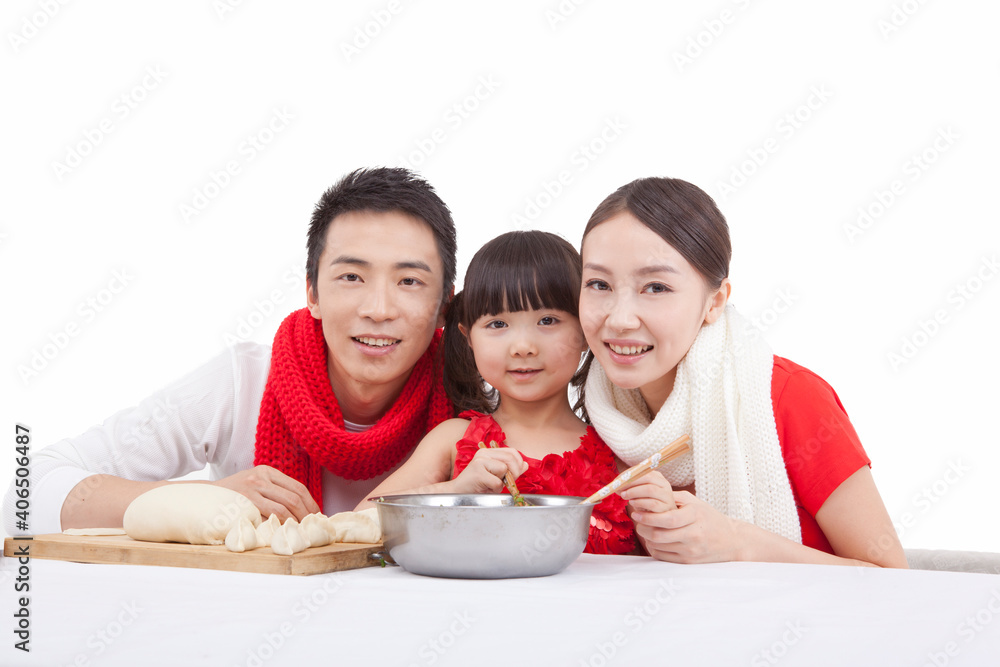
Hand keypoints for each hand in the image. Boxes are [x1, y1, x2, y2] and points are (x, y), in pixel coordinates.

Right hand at [212, 465, 319, 521]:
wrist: (203, 497)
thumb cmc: (234, 495)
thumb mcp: (254, 484)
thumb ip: (274, 491)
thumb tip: (302, 509)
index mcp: (267, 471)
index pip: (297, 487)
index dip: (311, 503)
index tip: (317, 515)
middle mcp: (261, 477)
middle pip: (294, 497)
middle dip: (306, 514)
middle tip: (311, 527)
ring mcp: (251, 488)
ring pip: (283, 508)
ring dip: (295, 522)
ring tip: (300, 531)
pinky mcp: (243, 501)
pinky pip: (268, 515)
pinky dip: (279, 524)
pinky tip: (284, 532)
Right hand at [450, 448, 527, 494]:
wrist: (456, 492)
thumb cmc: (476, 485)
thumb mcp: (495, 475)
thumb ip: (510, 469)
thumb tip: (525, 464)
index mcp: (488, 452)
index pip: (512, 451)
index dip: (519, 463)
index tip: (517, 474)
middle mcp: (484, 453)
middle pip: (510, 458)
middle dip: (515, 473)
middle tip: (508, 483)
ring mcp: (479, 461)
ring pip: (504, 469)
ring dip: (502, 482)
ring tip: (492, 486)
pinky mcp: (477, 472)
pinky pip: (497, 482)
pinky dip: (495, 489)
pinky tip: (486, 489)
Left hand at [619, 471, 743, 563]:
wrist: (731, 540)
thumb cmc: (709, 518)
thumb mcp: (695, 503)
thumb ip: (674, 497)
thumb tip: (649, 493)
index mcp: (695, 516)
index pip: (668, 519)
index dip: (649, 517)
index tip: (637, 513)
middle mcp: (694, 534)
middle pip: (660, 535)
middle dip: (643, 528)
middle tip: (638, 521)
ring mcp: (691, 550)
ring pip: (658, 546)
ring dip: (646, 538)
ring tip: (645, 529)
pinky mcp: (688, 561)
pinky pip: (663, 557)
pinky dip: (654, 549)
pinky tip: (654, 541)